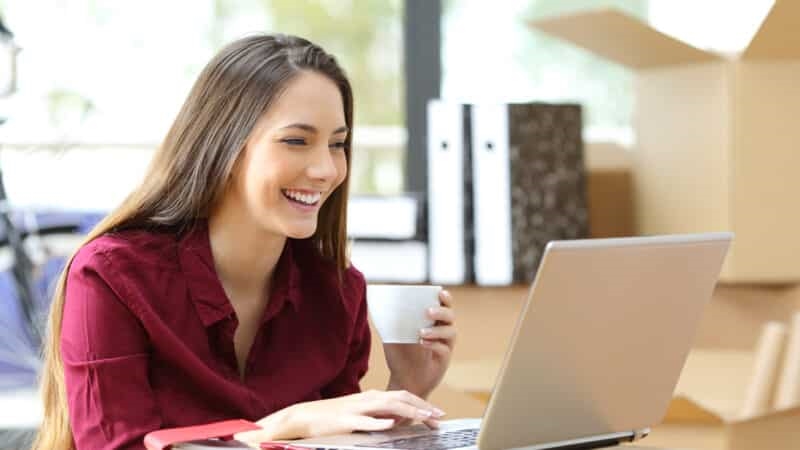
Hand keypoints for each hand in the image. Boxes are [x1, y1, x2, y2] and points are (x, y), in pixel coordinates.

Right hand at [233, 390, 445, 445]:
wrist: (304, 416)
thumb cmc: (333, 417)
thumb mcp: (360, 414)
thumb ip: (378, 414)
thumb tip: (398, 419)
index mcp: (372, 397)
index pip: (403, 396)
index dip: (422, 404)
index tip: (437, 414)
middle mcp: (368, 399)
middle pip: (401, 398)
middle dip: (423, 407)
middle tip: (439, 417)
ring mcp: (357, 409)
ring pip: (388, 406)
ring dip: (409, 411)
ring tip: (425, 418)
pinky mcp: (345, 421)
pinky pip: (365, 422)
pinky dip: (379, 422)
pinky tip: (391, 424)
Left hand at [384, 289, 455, 398]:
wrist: (403, 379)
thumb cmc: (400, 353)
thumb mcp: (394, 334)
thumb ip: (392, 320)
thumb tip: (380, 304)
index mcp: (433, 320)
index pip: (444, 305)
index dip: (445, 298)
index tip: (440, 292)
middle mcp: (443, 330)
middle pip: (450, 316)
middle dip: (441, 311)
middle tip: (427, 311)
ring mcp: (445, 345)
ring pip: (450, 332)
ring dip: (436, 330)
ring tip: (420, 332)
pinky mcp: (444, 359)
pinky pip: (444, 349)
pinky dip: (434, 344)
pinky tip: (422, 343)